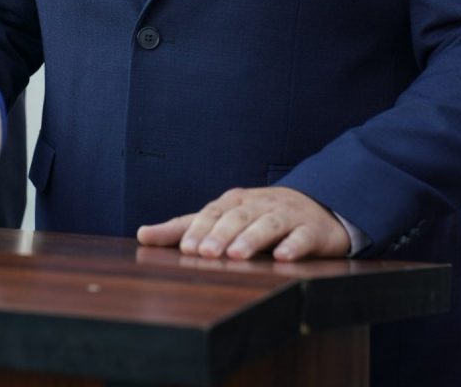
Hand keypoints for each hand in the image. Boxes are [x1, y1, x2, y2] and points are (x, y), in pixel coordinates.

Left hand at [137, 186, 350, 260]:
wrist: (317, 207)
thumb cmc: (260, 216)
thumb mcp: (223, 218)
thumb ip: (184, 228)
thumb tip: (142, 234)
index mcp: (235, 202)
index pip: (213, 212)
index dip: (200, 228)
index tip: (186, 248)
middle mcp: (259, 205)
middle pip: (238, 216)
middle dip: (220, 234)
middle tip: (205, 253)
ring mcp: (286, 215)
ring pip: (267, 224)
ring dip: (251, 238)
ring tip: (236, 255)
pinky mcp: (311, 230)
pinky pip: (302, 237)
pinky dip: (292, 246)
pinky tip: (282, 257)